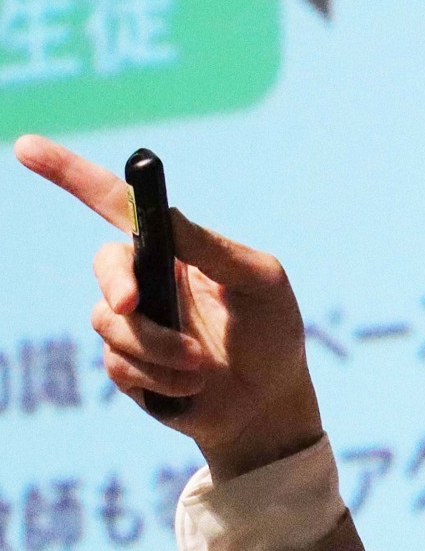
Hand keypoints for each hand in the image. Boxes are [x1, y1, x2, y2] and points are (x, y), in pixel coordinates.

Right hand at [14, 134, 322, 481]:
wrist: (270, 403)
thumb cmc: (272, 334)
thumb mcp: (260, 283)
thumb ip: (214, 249)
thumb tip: (164, 213)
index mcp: (175, 250)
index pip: (118, 205)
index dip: (70, 174)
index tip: (26, 148)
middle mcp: (147, 282)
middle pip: (105, 265)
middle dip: (117, 283)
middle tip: (131, 303)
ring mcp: (133, 326)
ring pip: (112, 323)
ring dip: (160, 345)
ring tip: (202, 362)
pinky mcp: (127, 369)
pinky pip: (121, 366)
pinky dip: (163, 377)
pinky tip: (195, 385)